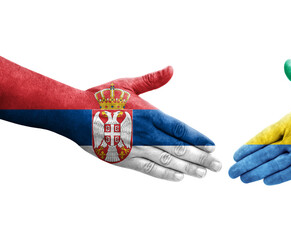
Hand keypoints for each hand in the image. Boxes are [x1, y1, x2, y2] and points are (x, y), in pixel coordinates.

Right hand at [83, 67, 221, 180]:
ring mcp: (136, 148)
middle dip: (201, 157)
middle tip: (217, 166)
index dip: (199, 138)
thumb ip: (152, 80)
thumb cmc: (101, 98)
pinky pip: (149, 169)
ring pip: (168, 160)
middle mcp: (147, 133)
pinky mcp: (125, 159)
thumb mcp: (127, 84)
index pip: (181, 129)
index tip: (212, 146)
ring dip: (188, 168)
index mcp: (150, 114)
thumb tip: (172, 68)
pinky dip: (165, 174)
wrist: (72, 114)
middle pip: (180, 148)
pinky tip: (178, 177)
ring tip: (203, 174)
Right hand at [229, 60, 290, 184]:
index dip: (249, 146)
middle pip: (264, 154)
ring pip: (274, 164)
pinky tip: (266, 181)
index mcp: (290, 123)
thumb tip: (287, 62)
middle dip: (247, 163)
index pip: (263, 137)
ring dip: (258, 171)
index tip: (236, 153)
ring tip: (242, 179)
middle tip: (230, 172)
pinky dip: (279, 176)